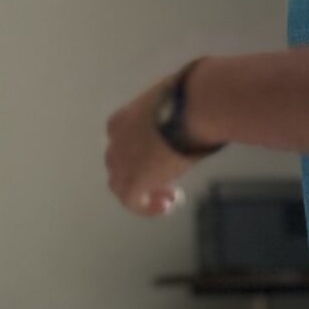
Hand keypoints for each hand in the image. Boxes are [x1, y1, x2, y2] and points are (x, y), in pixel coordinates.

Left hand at [105, 79, 190, 218]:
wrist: (193, 109)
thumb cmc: (192, 100)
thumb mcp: (172, 104)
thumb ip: (170, 116)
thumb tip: (190, 116)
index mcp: (123, 119)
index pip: (121, 143)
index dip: (138, 155)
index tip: (161, 159)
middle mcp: (115, 141)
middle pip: (118, 165)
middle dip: (139, 175)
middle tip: (165, 182)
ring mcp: (121, 162)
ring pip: (120, 186)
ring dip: (142, 194)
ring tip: (167, 198)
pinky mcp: (132, 181)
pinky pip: (132, 202)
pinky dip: (147, 208)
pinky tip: (166, 206)